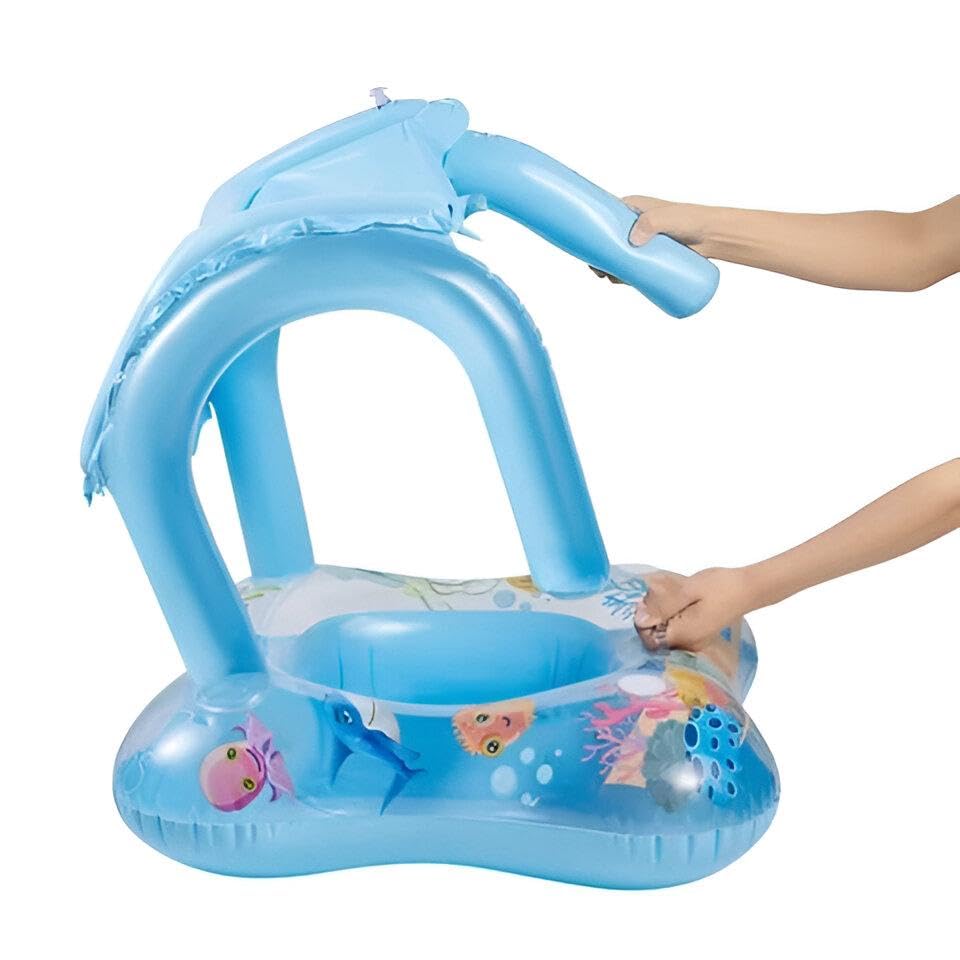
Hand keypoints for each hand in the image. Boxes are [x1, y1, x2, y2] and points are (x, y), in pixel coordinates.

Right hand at [591, 197, 713, 282]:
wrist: (711, 235)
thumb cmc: (689, 219)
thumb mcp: (666, 217)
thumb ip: (651, 224)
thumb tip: (633, 242)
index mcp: (631, 209)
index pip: (604, 216)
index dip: (592, 228)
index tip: (585, 244)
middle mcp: (632, 225)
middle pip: (607, 240)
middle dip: (598, 255)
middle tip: (598, 270)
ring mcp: (640, 242)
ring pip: (617, 255)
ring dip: (609, 267)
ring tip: (611, 277)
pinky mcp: (649, 257)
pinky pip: (630, 266)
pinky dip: (622, 273)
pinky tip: (617, 280)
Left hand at [634, 568, 756, 651]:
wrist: (747, 588)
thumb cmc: (719, 586)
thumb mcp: (688, 590)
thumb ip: (664, 606)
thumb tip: (640, 619)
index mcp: (685, 635)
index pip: (649, 639)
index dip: (643, 620)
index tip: (646, 601)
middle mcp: (689, 645)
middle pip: (656, 637)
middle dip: (652, 617)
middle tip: (658, 595)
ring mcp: (694, 643)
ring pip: (665, 634)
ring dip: (662, 616)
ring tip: (671, 597)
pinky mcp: (698, 636)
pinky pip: (676, 631)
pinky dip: (671, 618)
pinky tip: (678, 603)